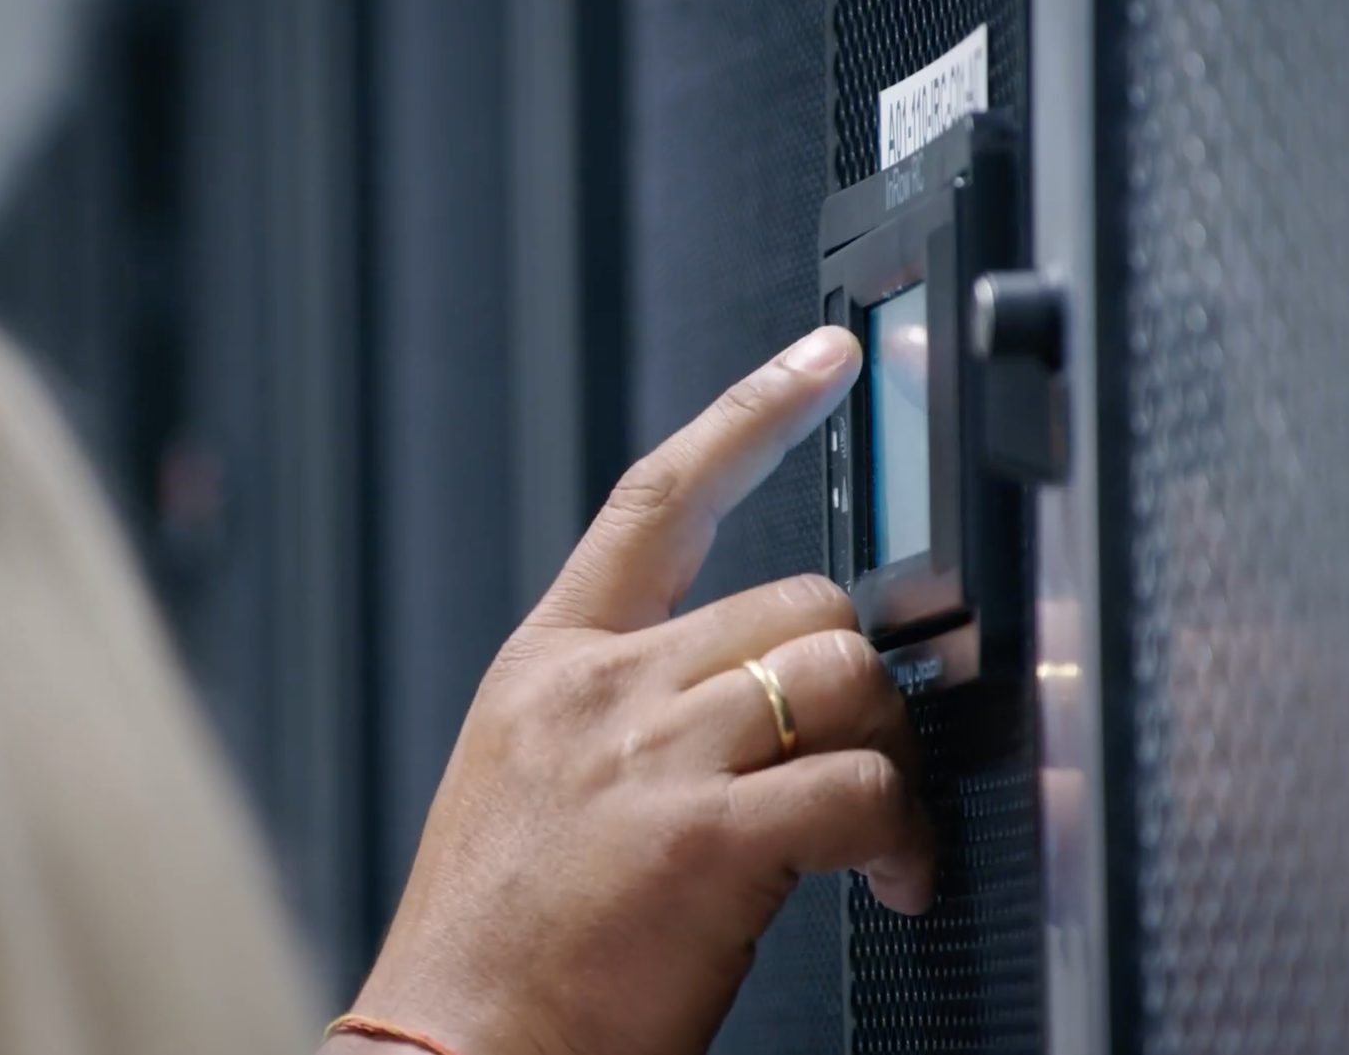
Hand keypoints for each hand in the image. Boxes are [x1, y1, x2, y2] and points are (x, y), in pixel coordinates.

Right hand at [344, 327, 935, 1054]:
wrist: (448, 1054)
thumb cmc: (490, 944)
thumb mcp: (532, 786)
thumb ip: (628, 717)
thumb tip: (758, 700)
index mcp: (551, 666)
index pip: (658, 497)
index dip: (753, 413)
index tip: (822, 362)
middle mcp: (600, 689)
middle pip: (798, 599)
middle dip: (852, 681)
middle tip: (859, 763)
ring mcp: (652, 756)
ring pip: (841, 675)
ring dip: (886, 752)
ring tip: (873, 835)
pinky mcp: (707, 838)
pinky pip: (861, 787)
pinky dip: (900, 837)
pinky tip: (886, 884)